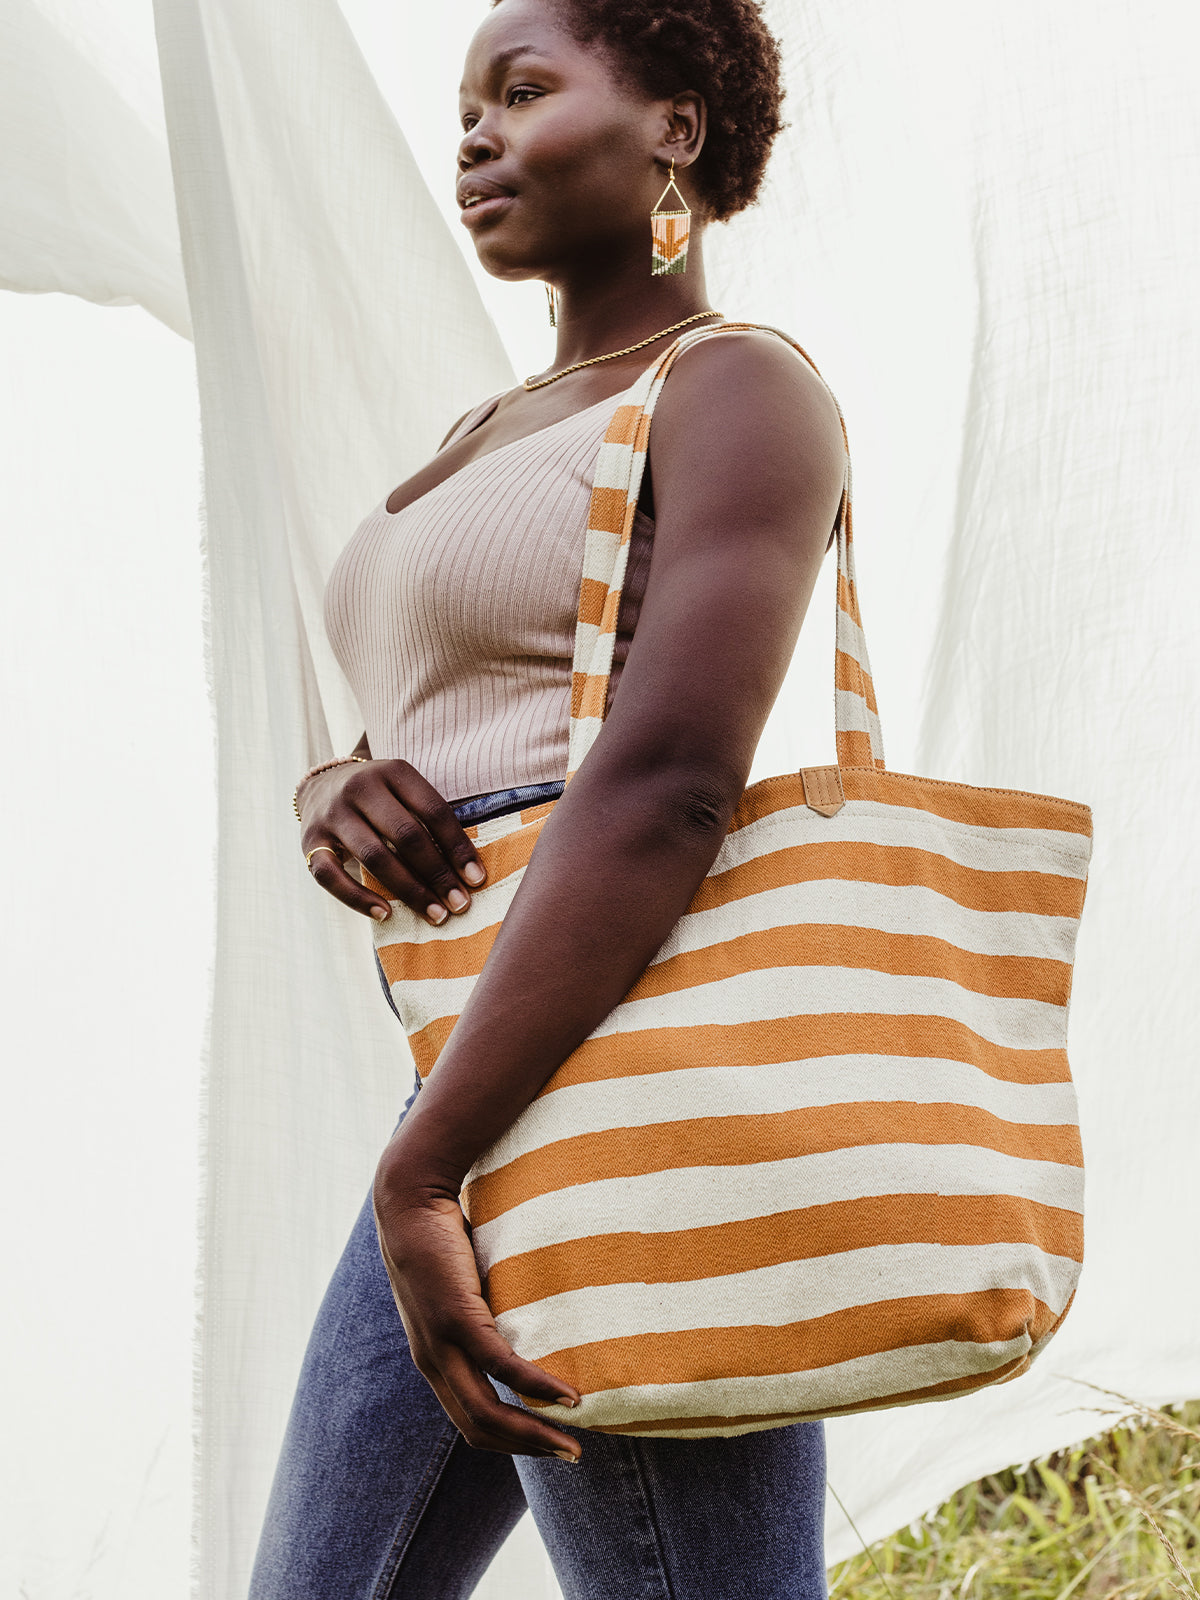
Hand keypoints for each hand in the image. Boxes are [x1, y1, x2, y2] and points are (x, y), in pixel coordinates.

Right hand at [297, 758, 485, 925]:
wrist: (319, 784)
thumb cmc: (379, 797)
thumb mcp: (402, 790)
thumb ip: (428, 818)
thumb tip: (468, 870)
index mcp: (393, 771)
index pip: (434, 811)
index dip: (458, 847)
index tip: (477, 879)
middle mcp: (360, 788)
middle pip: (407, 836)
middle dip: (438, 874)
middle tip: (460, 904)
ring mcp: (332, 814)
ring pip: (375, 857)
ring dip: (410, 891)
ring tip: (435, 914)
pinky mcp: (309, 841)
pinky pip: (331, 877)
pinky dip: (358, 899)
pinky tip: (385, 914)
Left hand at [372, 1163, 583, 1460]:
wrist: (409, 1199)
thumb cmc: (437, 1235)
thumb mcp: (456, 1286)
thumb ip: (478, 1310)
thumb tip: (518, 1315)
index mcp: (432, 1358)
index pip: (469, 1421)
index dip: (509, 1440)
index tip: (549, 1441)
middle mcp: (432, 1360)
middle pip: (479, 1429)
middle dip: (527, 1448)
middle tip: (571, 1455)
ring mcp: (441, 1342)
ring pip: (487, 1411)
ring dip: (533, 1433)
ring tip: (572, 1440)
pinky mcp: (456, 1317)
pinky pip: (501, 1366)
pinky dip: (536, 1386)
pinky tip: (567, 1396)